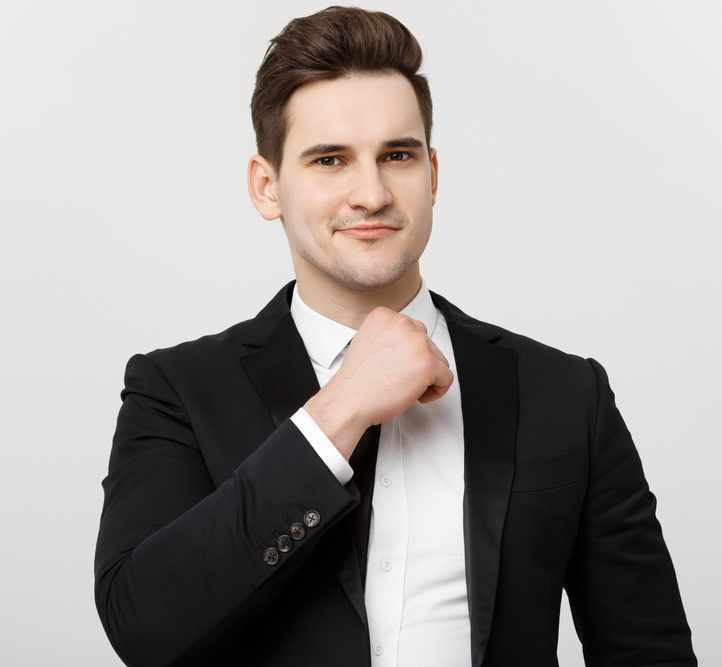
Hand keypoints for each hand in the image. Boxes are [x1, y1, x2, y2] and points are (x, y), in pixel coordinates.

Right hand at [304, 307, 453, 458]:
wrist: (349, 401)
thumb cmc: (357, 381)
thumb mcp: (367, 342)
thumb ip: (390, 336)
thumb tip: (410, 346)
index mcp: (384, 315)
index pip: (413, 330)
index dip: (408, 353)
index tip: (397, 366)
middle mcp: (402, 323)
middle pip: (428, 344)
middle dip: (418, 364)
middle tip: (401, 380)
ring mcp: (416, 341)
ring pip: (439, 360)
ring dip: (428, 377)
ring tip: (407, 388)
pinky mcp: (427, 363)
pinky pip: (447, 378)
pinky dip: (438, 390)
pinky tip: (418, 396)